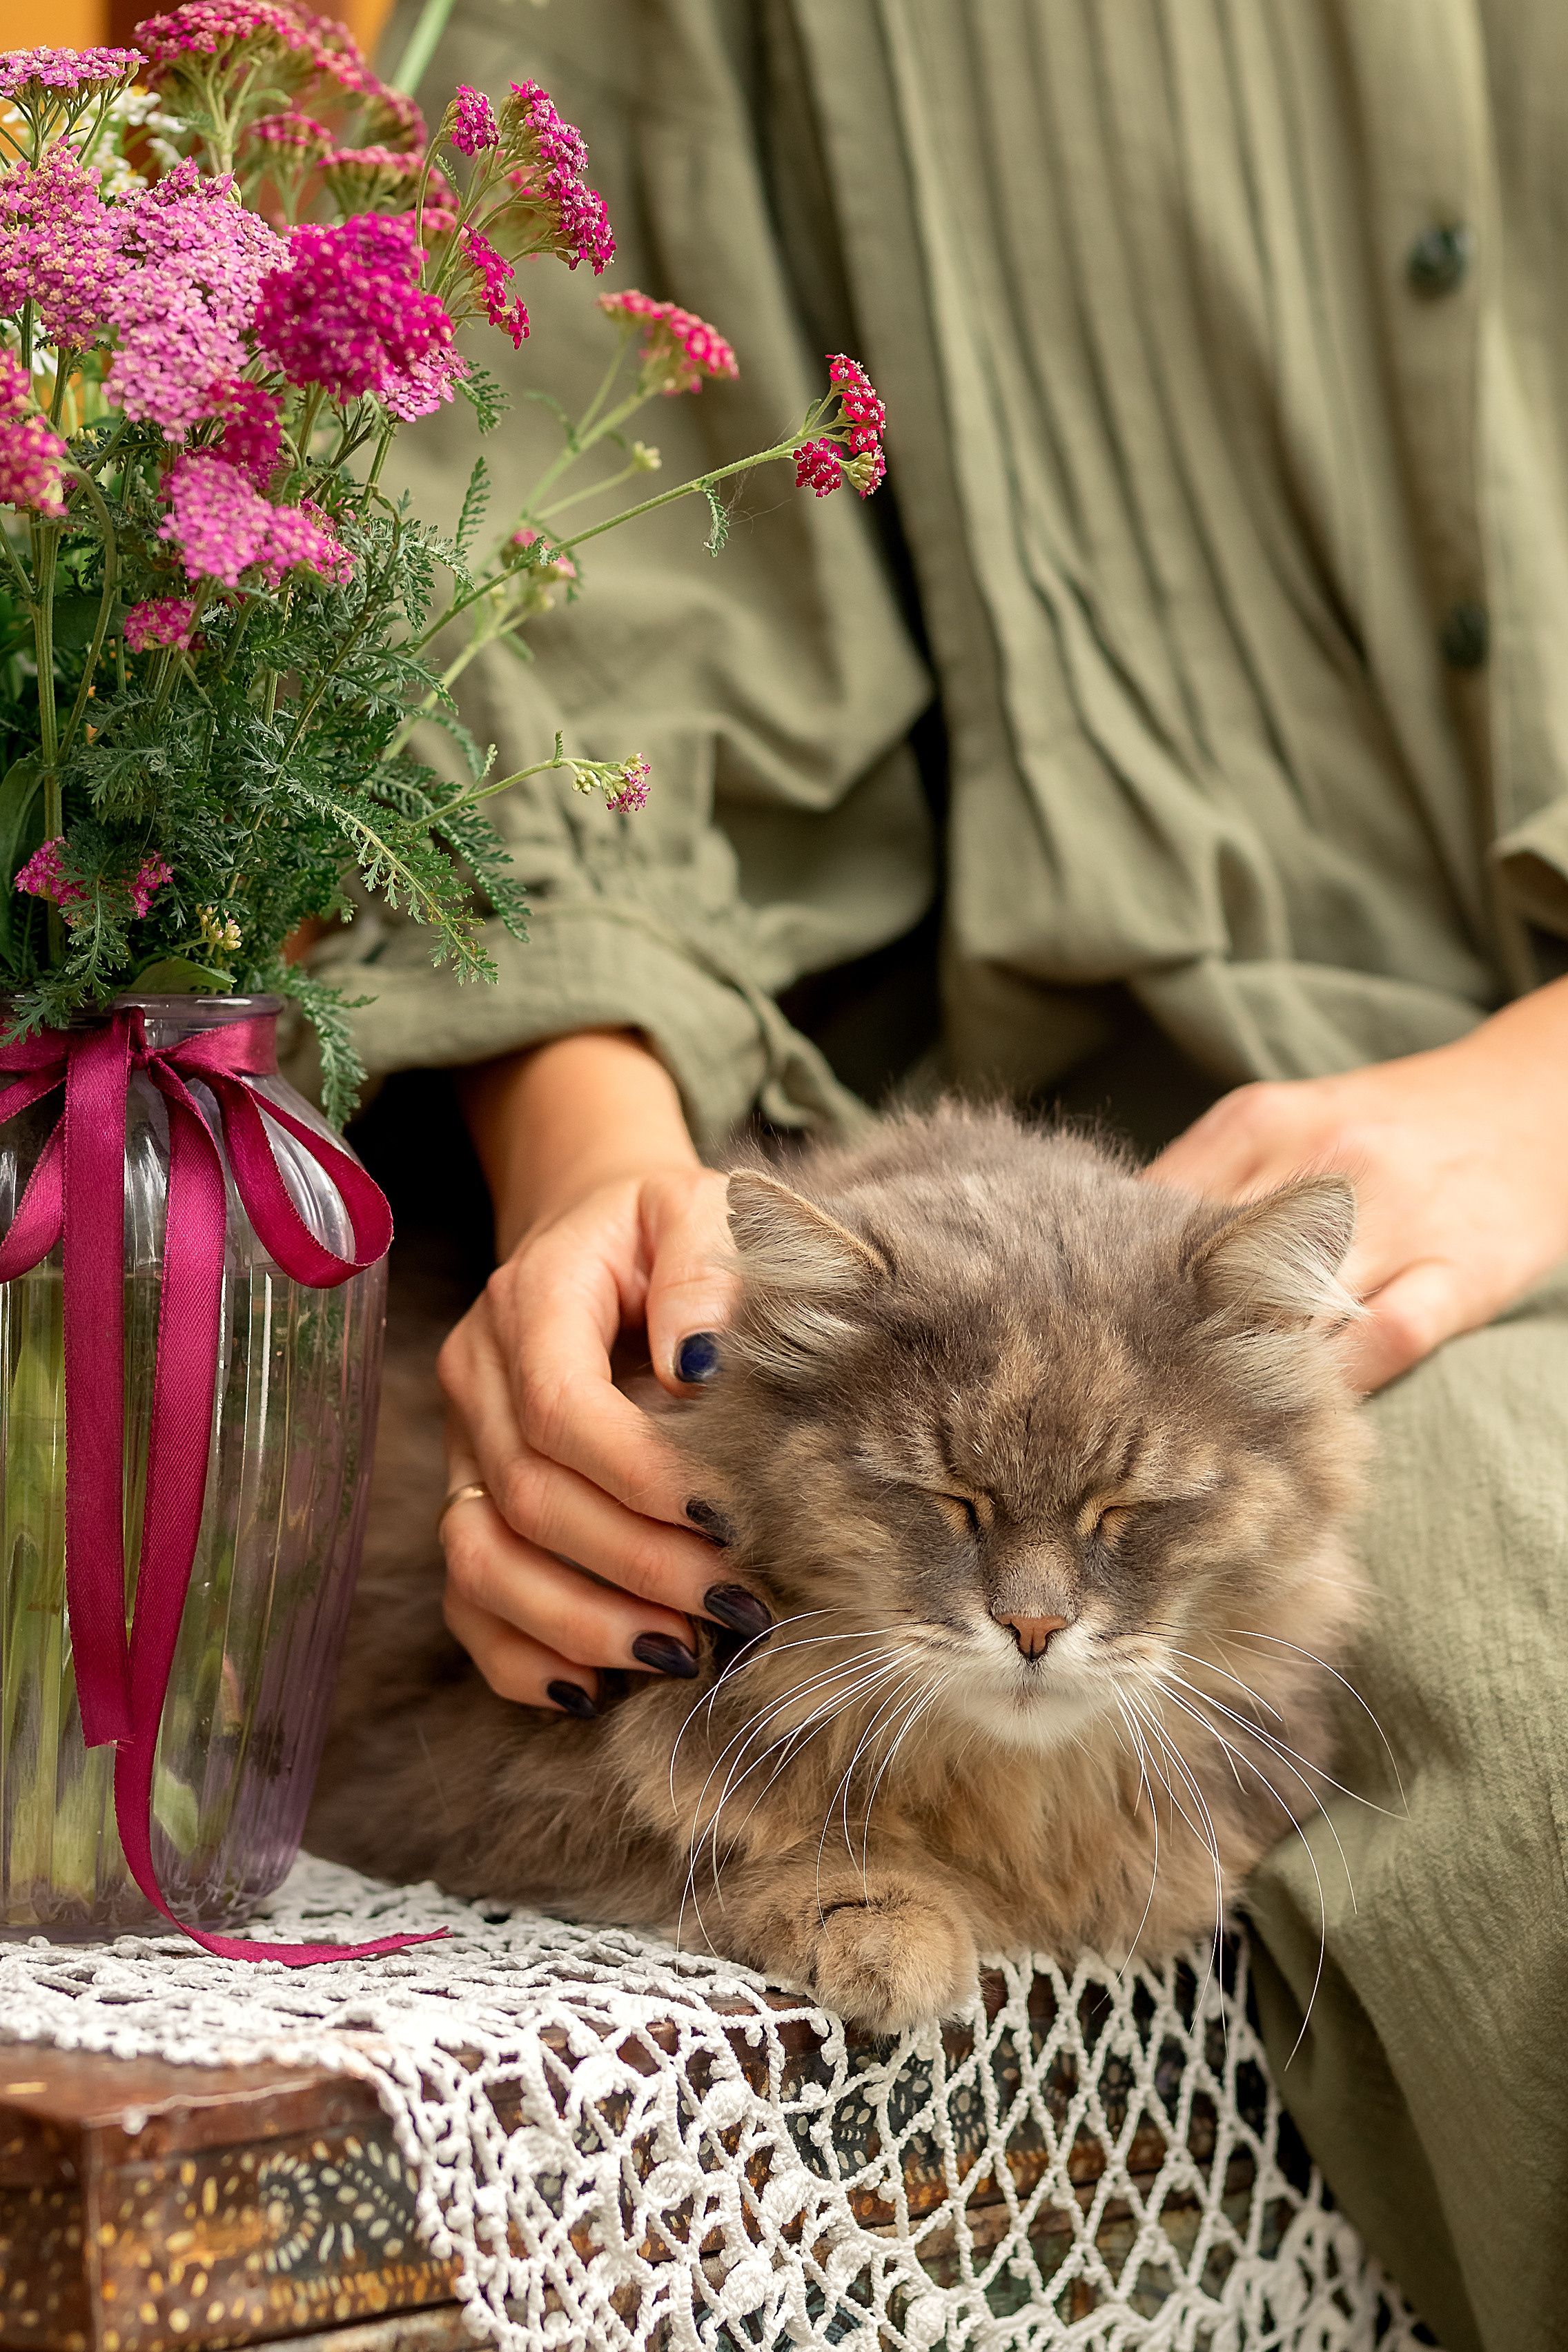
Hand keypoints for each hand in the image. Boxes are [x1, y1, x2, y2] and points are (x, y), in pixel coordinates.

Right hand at [437, 1034, 760, 1713]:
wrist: (607, 1237)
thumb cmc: (671, 1233)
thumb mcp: (703, 1211)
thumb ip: (709, 1266)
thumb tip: (700, 1364)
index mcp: (531, 1300)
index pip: (560, 1408)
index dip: (642, 1477)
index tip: (733, 1518)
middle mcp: (477, 1379)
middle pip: (529, 1497)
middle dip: (639, 1565)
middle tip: (740, 1599)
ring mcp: (462, 1448)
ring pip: (482, 1563)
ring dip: (582, 1623)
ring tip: (682, 1649)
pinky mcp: (470, 1502)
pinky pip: (466, 1602)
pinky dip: (523, 1657)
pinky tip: (597, 1686)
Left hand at [1145, 978, 1567, 1390]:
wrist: (1536, 1100)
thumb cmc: (1388, 1127)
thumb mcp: (1286, 1123)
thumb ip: (1205, 1180)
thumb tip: (1113, 1257)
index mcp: (1262, 1120)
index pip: (1153, 1209)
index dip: (1114, 1279)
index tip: (1090, 1329)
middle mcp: (1324, 1161)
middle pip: (1211, 1265)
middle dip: (1164, 1337)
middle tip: (1132, 1396)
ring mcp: (1397, 1217)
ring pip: (1290, 1309)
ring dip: (1243, 1369)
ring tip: (1206, 1417)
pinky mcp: (1462, 1273)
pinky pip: (1381, 1342)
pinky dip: (1337, 1382)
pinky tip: (1305, 1408)